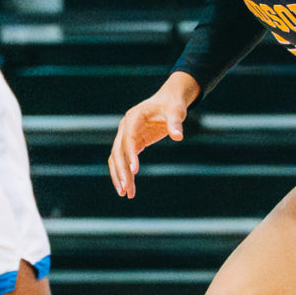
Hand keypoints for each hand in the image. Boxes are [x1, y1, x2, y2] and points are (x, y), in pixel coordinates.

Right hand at [110, 74, 195, 197]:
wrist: (169, 101)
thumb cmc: (172, 105)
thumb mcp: (176, 111)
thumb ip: (175, 122)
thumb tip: (178, 136)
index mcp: (134, 117)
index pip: (128, 139)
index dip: (130, 155)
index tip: (135, 171)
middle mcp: (125, 127)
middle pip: (118, 152)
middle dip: (121, 171)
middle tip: (125, 190)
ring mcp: (126, 136)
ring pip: (117, 159)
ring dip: (120, 176)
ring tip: (126, 194)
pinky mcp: (131, 143)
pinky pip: (124, 160)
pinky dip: (125, 174)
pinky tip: (130, 188)